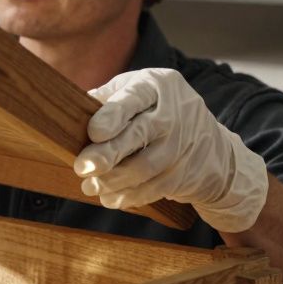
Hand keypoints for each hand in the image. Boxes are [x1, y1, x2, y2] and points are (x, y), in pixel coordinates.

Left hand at [73, 68, 267, 232]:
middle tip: (82, 167)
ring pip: (145, 166)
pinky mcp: (185, 173)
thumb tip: (72, 110)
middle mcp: (175, 112)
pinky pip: (154, 188)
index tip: (93, 133)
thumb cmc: (157, 110)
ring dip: (113, 180)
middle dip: (109, 153)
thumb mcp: (137, 90)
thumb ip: (107, 97)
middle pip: (140, 133)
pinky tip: (109, 198)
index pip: (134, 97)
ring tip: (89, 186)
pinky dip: (129, 196)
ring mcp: (183, 144)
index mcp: (157, 85)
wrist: (211, 144)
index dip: (113, 116)